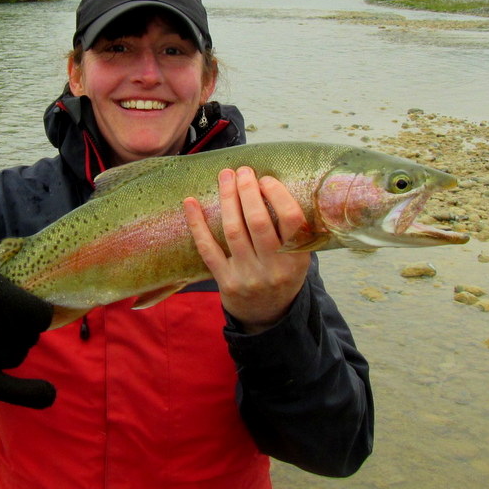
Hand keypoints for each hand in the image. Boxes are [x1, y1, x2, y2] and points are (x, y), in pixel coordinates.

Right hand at [0, 257, 55, 407]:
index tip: (29, 313)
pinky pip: (6, 388)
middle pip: (29, 337)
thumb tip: (27, 282)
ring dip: (9, 350)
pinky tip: (48, 394)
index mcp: (2, 296)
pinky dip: (29, 394)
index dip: (36, 314)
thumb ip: (4, 276)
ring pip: (16, 357)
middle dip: (20, 330)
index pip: (41, 314)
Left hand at [183, 166, 310, 333]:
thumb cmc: (282, 275)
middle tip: (241, 171)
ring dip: (227, 199)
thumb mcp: (298, 258)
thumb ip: (291, 230)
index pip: (292, 220)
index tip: (265, 179)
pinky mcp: (225, 282)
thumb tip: (269, 186)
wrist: (267, 317)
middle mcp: (274, 268)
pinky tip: (190, 203)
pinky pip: (208, 249)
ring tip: (224, 177)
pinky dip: (197, 225)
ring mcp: (248, 276)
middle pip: (258, 221)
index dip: (277, 195)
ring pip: (233, 230)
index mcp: (297, 258)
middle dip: (247, 191)